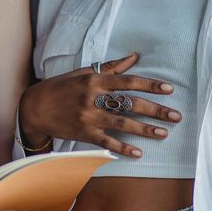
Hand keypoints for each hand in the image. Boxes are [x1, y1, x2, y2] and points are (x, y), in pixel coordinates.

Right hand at [19, 53, 181, 157]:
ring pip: (122, 124)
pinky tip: (138, 153)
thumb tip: (134, 57)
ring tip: (164, 134)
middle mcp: (93, 97)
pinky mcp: (84, 134)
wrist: (35, 107)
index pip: (128, 81)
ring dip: (145, 130)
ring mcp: (89, 117)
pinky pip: (107, 142)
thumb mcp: (84, 73)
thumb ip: (111, 67)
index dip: (149, 84)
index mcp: (95, 80)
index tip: (169, 89)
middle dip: (155, 110)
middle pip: (130, 103)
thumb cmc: (62, 87)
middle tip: (175, 116)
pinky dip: (123, 148)